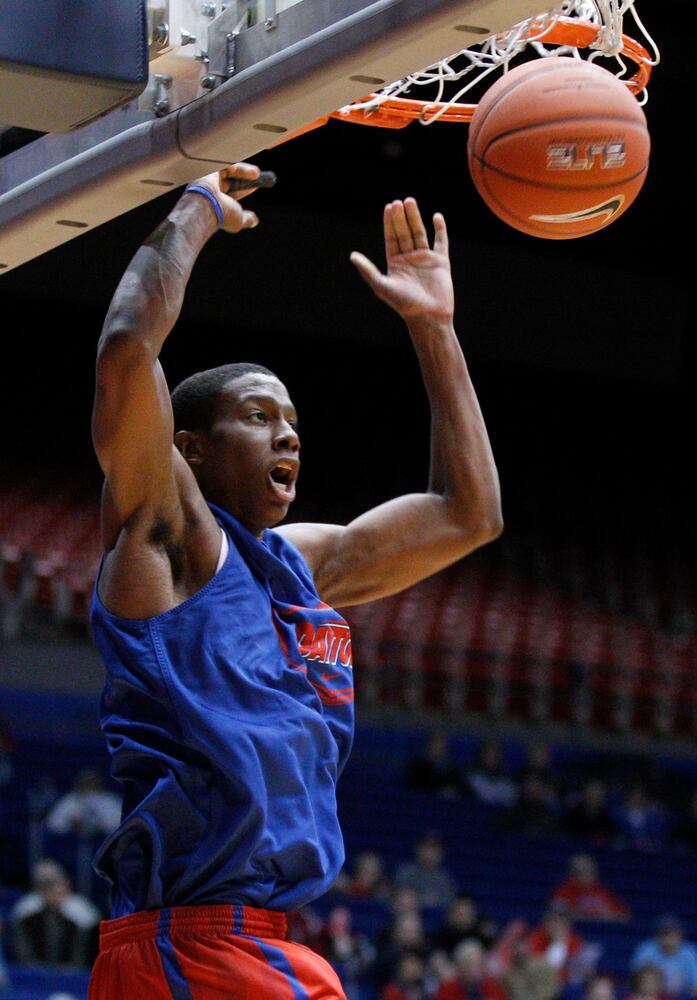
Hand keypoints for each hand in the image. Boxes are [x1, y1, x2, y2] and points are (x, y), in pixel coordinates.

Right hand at [192, 163, 261, 232]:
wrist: (206, 206)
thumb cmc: (220, 215)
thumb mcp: (238, 220)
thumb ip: (246, 219)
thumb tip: (254, 221)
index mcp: (216, 201)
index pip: (232, 191)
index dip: (245, 188)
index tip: (255, 185)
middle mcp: (211, 189)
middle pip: (230, 178)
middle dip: (245, 175)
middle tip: (258, 175)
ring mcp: (208, 179)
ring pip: (228, 169)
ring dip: (244, 170)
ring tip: (257, 174)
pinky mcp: (208, 169)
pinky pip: (224, 163)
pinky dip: (236, 167)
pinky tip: (249, 171)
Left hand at [351, 198, 453, 322]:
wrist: (428, 316)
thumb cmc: (404, 304)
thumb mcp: (382, 286)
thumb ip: (368, 270)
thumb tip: (352, 256)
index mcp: (395, 263)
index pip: (391, 238)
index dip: (389, 223)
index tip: (389, 207)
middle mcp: (409, 259)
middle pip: (404, 233)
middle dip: (401, 217)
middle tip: (399, 202)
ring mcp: (425, 259)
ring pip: (420, 233)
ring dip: (416, 218)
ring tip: (411, 202)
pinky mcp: (441, 262)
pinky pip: (441, 242)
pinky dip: (440, 229)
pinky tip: (436, 216)